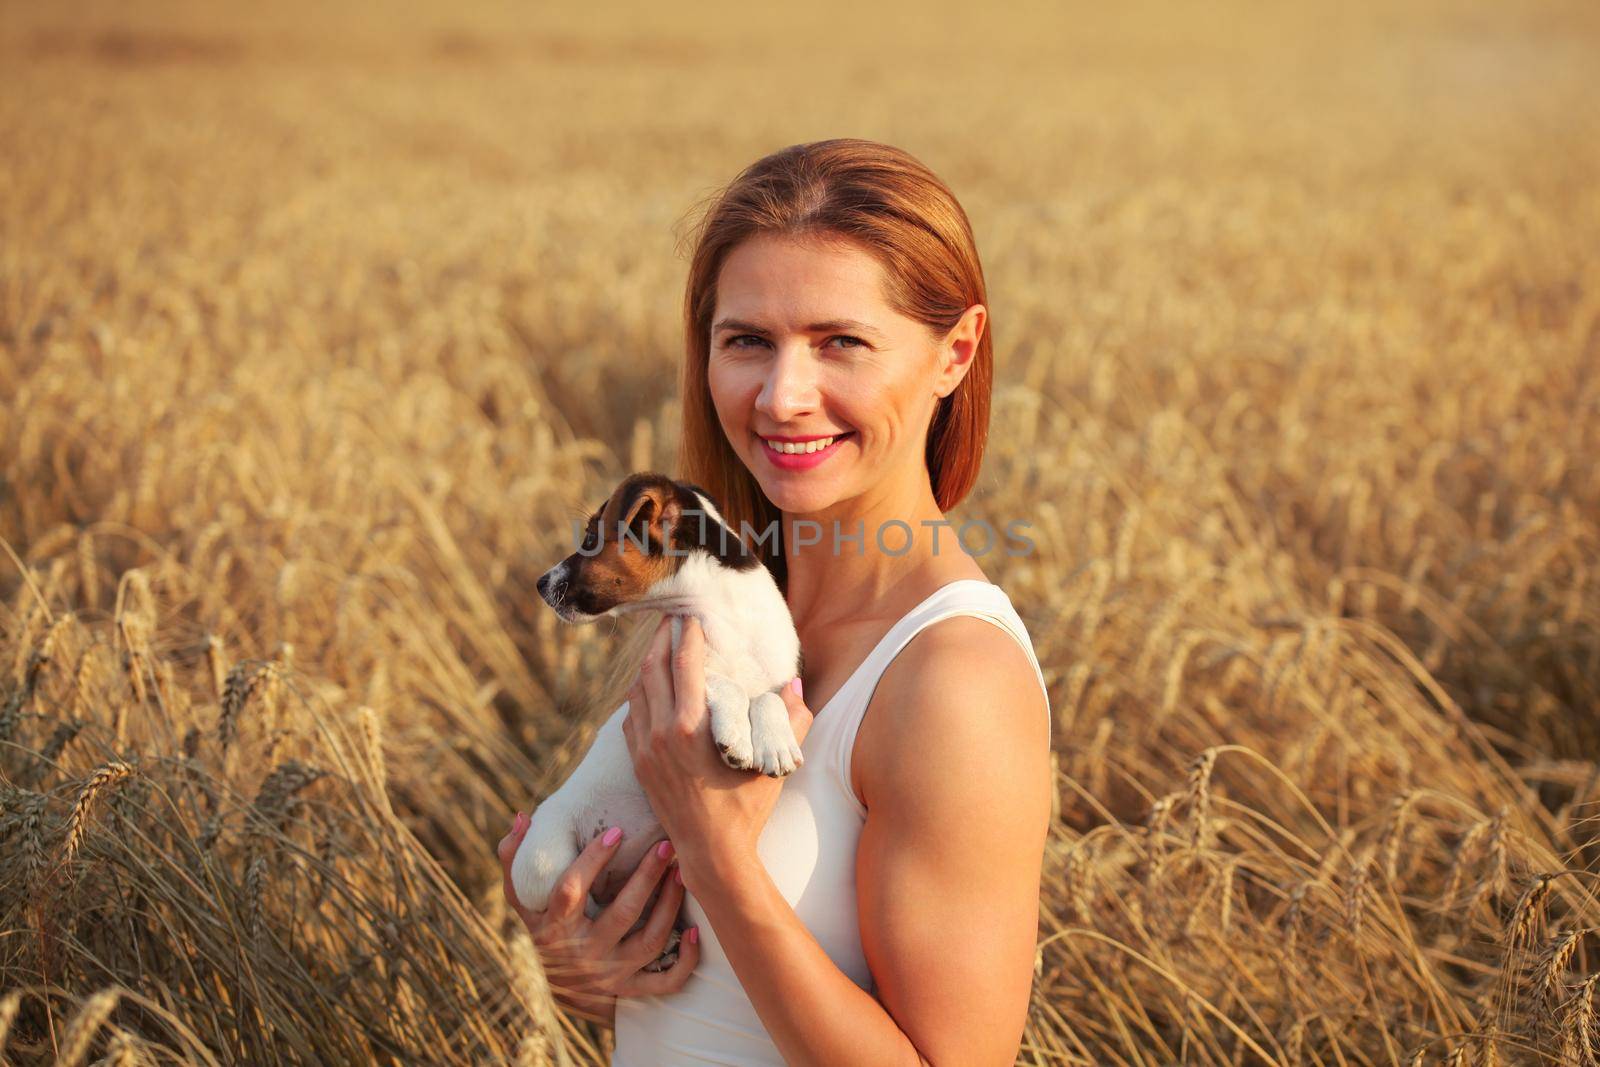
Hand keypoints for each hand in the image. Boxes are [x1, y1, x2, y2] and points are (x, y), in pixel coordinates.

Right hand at [496, 812, 700, 1019]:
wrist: (559, 990)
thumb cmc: (544, 929)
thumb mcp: (523, 900)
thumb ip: (515, 858)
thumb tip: (521, 817)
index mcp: (555, 927)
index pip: (571, 890)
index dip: (593, 860)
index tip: (616, 832)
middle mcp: (584, 953)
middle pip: (622, 914)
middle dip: (647, 877)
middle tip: (665, 846)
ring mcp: (611, 974)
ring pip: (650, 941)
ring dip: (671, 906)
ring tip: (682, 872)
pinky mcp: (632, 990)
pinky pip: (665, 981)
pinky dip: (685, 960)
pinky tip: (696, 930)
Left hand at [622, 615, 813, 889]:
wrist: (713, 854)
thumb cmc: (747, 808)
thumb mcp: (773, 762)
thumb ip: (792, 718)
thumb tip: (794, 682)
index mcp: (692, 727)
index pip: (684, 663)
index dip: (687, 632)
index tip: (693, 613)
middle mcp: (661, 733)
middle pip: (652, 667)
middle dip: (661, 637)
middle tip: (672, 616)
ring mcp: (644, 748)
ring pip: (637, 688)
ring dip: (648, 661)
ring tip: (662, 644)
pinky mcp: (637, 762)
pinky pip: (631, 714)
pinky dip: (640, 692)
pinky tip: (652, 684)